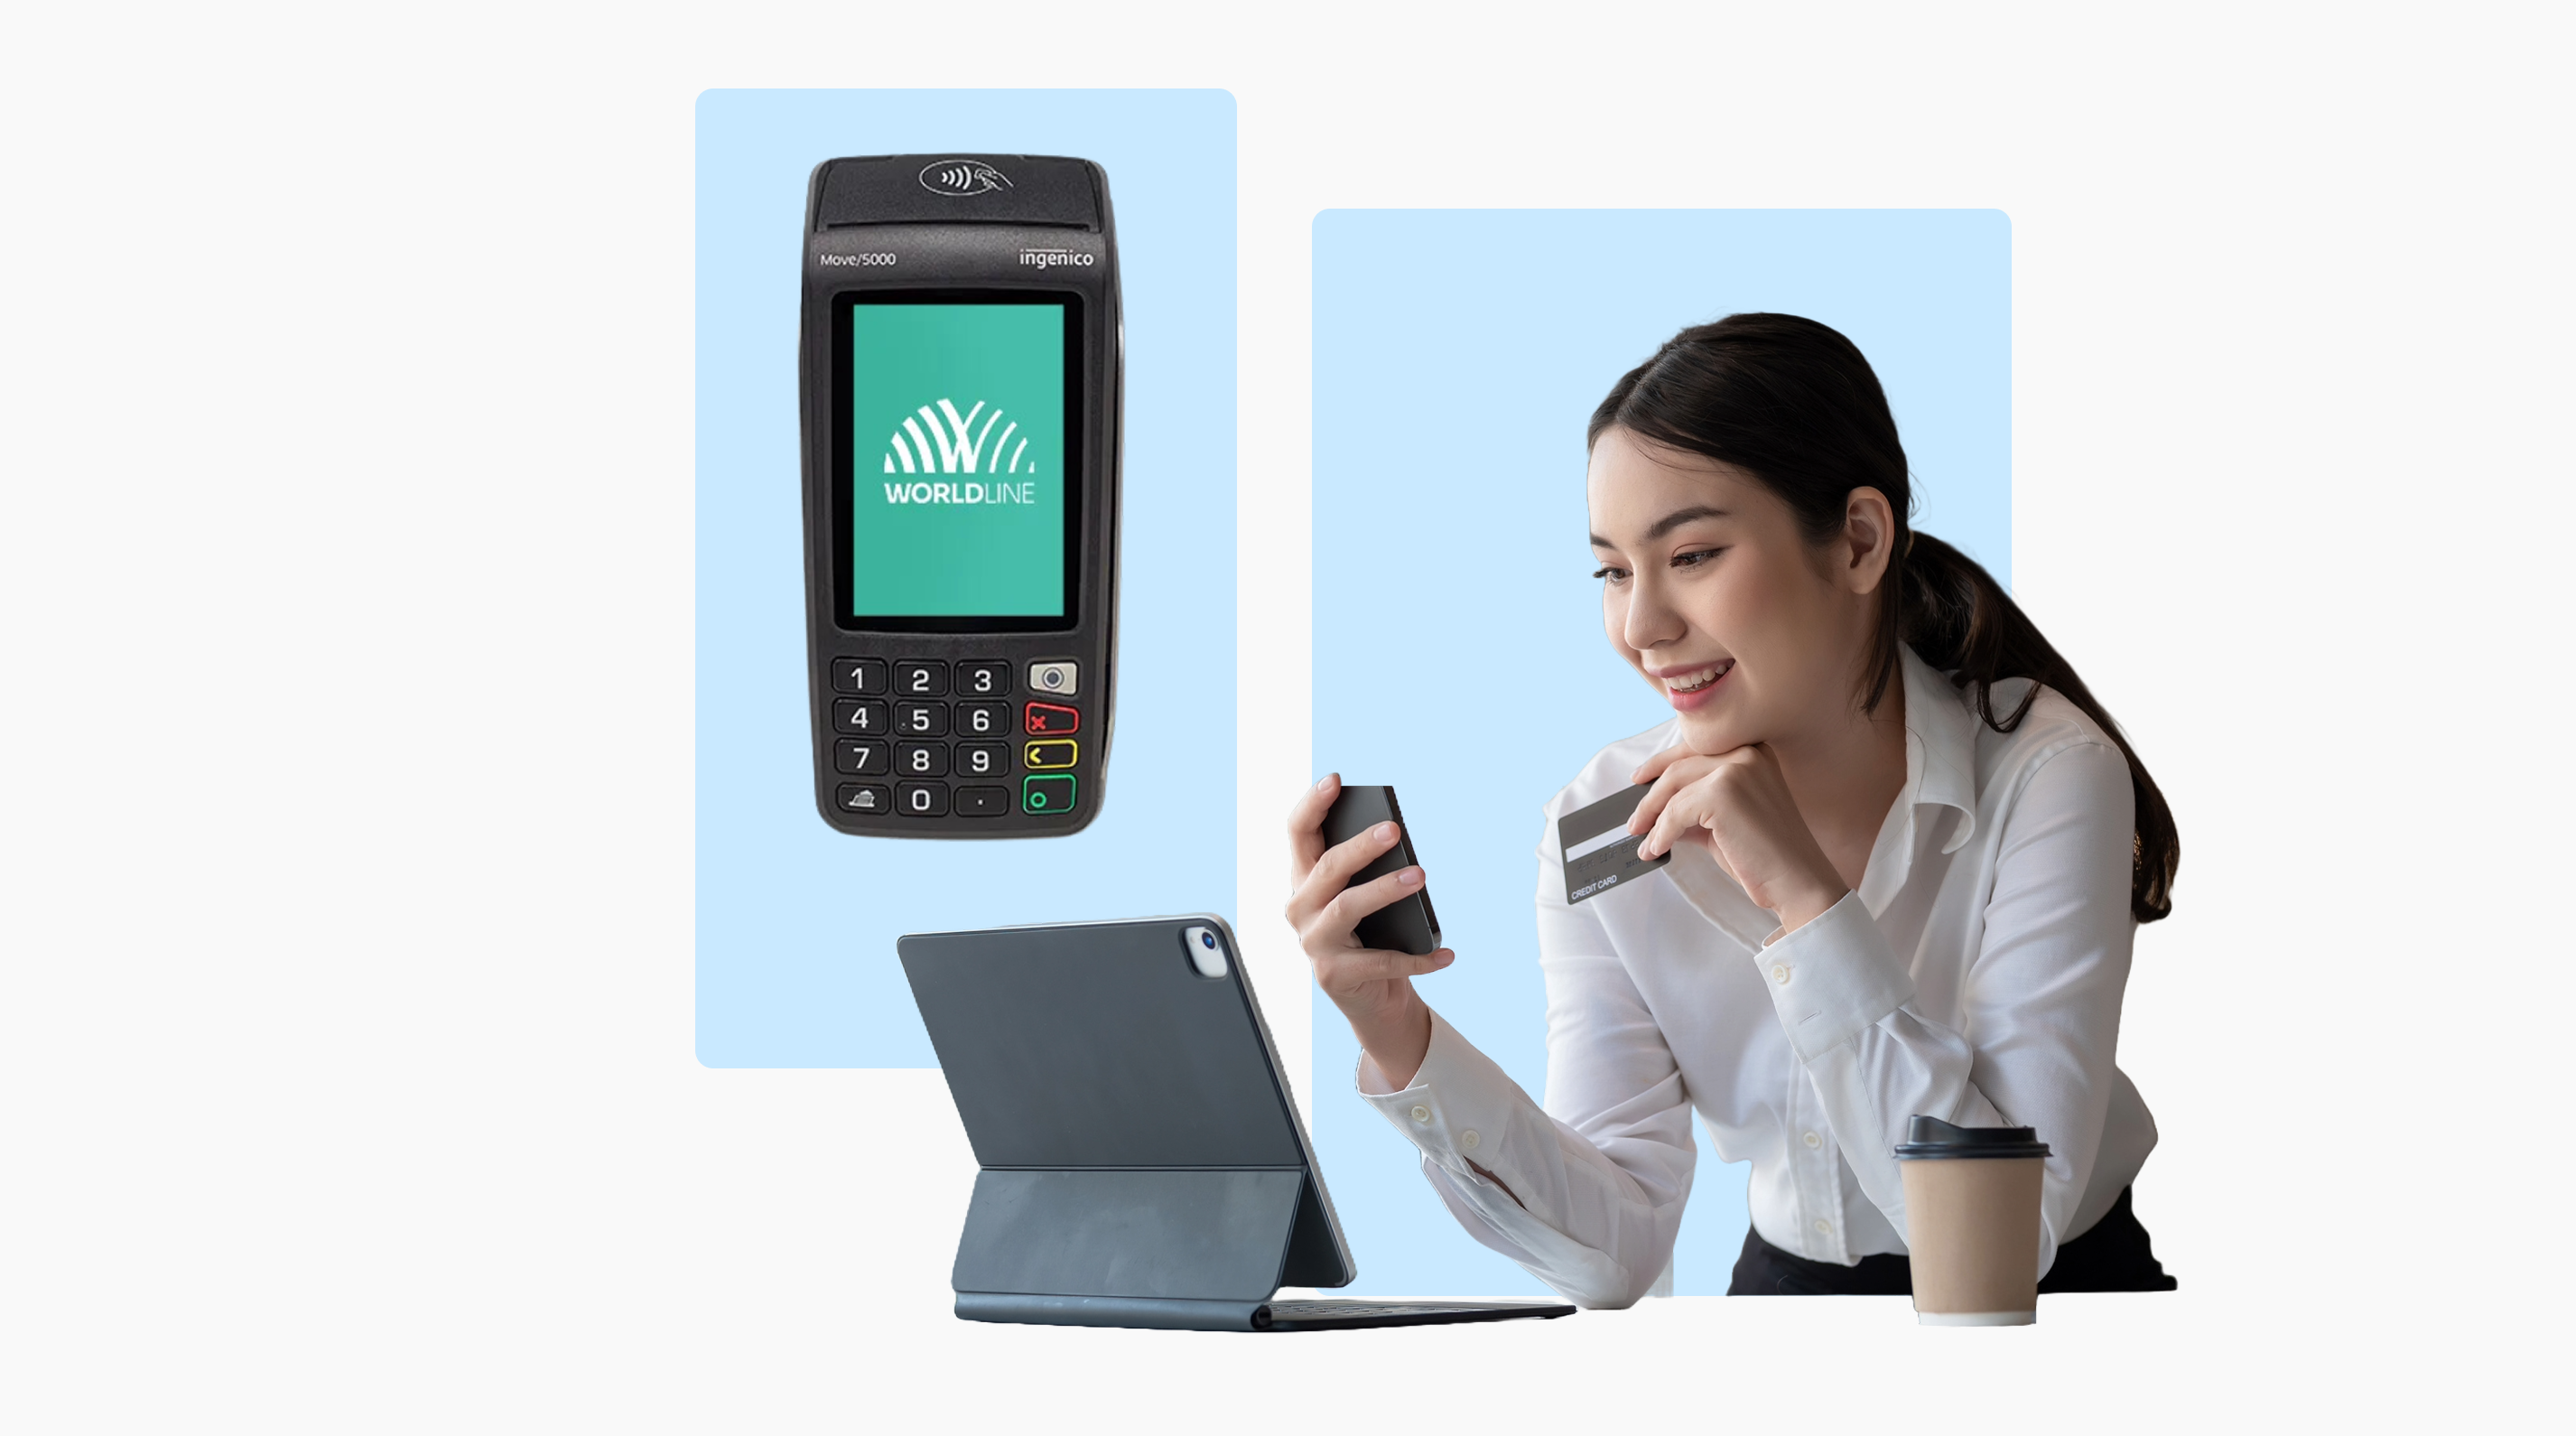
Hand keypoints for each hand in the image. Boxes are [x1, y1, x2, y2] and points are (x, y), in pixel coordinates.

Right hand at [1285, 774, 1453, 1085]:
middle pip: (1327, 867)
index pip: (1297, 833)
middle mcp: (1299, 908)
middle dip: (1361, 846)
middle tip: (1395, 830)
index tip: (1335, 779)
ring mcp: (1313, 943)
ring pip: (1348, 906)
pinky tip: (1447, 952)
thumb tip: (1397, 846)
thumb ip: (1368, 872)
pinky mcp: (1333, 975)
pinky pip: (1382, 961)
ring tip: (1420, 876)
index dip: (1312, 804)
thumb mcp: (1366, 899)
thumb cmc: (1371, 935)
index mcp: (1303, 880)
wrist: (1371, 1001)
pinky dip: (1419, 958)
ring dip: (1386, 889)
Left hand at [1629, 743, 1848, 932]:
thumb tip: (1658, 810)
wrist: (1797, 882)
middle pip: (1680, 766)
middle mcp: (1748, 753)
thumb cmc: (1765, 856)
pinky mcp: (1723, 792)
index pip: (1696, 748)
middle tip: (1634, 820)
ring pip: (1673, 788)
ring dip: (1651, 817)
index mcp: (1754, 752)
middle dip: (1651, 795)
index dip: (1663, 762)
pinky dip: (1661, 833)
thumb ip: (1696, 807)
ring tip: (1642, 840)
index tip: (1641, 777)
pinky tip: (1656, 849)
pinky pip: (1676, 812)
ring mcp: (1737, 769)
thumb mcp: (1725, 822)